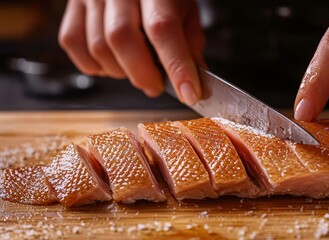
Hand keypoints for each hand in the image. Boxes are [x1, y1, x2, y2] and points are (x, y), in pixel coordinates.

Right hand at [58, 0, 205, 104]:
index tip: (188, 93)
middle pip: (123, 39)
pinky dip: (94, 65)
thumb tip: (193, 81)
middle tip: (156, 85)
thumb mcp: (185, 10)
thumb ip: (190, 44)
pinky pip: (73, 44)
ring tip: (136, 69)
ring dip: (120, 72)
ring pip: (98, 48)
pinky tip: (112, 62)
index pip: (163, 28)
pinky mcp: (72, 5)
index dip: (176, 66)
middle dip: (143, 75)